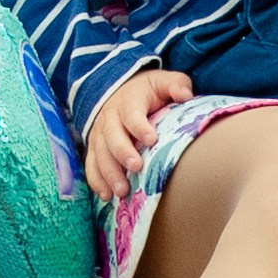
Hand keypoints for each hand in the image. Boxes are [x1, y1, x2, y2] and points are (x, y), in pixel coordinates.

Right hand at [83, 67, 191, 201]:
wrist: (121, 91)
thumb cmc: (148, 91)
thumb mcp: (162, 81)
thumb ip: (176, 85)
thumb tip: (185, 95)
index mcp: (128, 102)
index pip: (132, 114)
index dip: (140, 126)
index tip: (152, 139)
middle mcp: (109, 118)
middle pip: (112, 136)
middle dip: (123, 153)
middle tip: (136, 167)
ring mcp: (99, 135)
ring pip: (100, 154)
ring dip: (110, 173)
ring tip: (122, 191)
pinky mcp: (95, 148)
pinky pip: (91, 166)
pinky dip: (97, 181)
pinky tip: (107, 196)